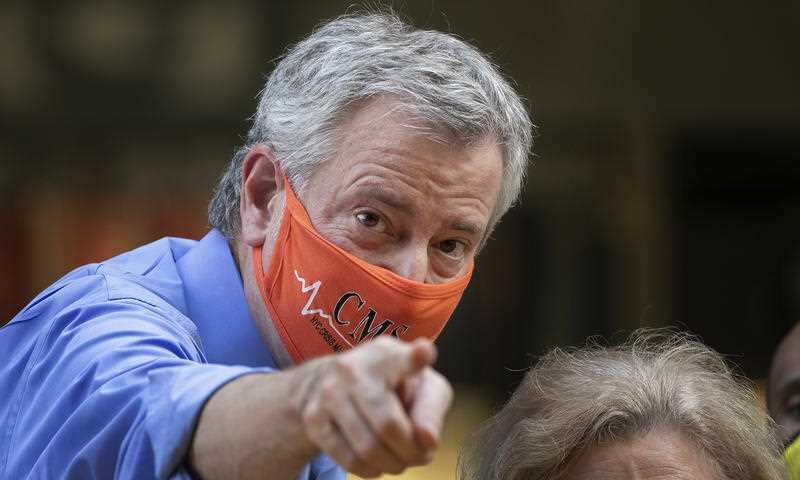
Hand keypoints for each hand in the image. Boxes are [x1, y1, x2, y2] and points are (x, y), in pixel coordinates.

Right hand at [296, 337, 452, 477]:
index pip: (402, 357)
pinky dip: (370, 469)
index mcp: (387, 355)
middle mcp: (353, 369)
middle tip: (420, 455)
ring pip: (367, 449)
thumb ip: (432, 410)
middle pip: (388, 425)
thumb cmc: (393, 385)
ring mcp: (328, 393)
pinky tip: (378, 460)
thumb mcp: (422, 386)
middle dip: (411, 451)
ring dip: (393, 464)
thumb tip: (426, 440)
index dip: (415, 358)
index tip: (424, 352)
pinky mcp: (313, 419)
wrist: (336, 382)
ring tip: (400, 458)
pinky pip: (349, 460)